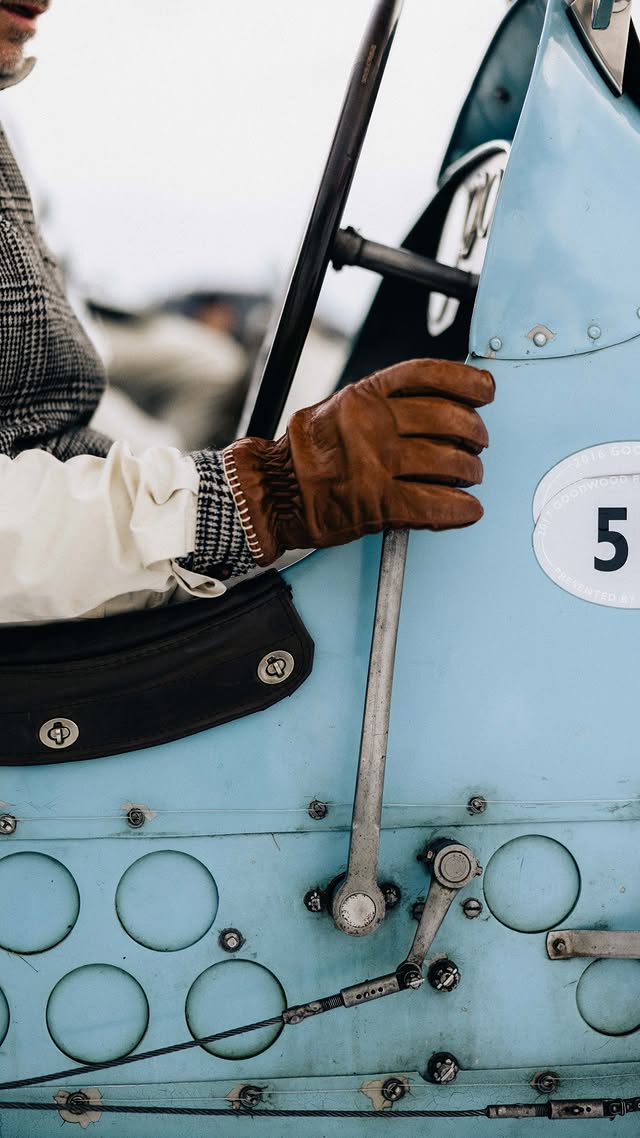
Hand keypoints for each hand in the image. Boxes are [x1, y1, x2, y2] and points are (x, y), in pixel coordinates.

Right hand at [223, 358, 494, 565]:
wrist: (272, 492)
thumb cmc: (305, 455)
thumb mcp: (339, 409)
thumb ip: (381, 404)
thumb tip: (435, 405)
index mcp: (364, 395)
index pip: (427, 375)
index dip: (466, 381)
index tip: (486, 390)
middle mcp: (372, 424)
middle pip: (448, 419)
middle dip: (474, 433)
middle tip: (478, 444)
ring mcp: (376, 463)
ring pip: (448, 462)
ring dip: (470, 472)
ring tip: (470, 477)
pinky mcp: (377, 502)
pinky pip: (434, 504)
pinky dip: (459, 510)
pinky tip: (467, 510)